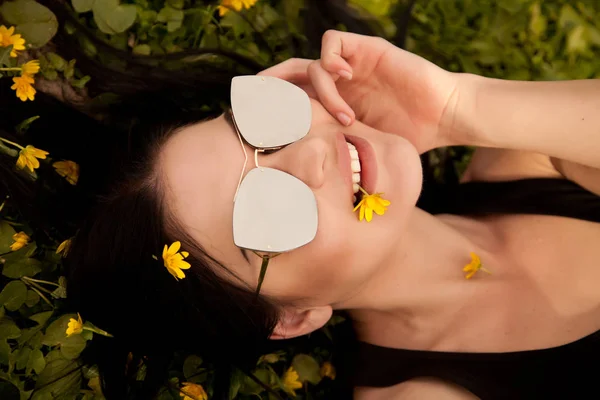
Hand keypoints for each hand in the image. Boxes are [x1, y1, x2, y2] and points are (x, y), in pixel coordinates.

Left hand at [260, 30, 460, 153]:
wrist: (441, 116)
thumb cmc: (408, 136)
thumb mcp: (364, 149)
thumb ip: (339, 153)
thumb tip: (309, 186)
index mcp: (334, 105)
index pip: (293, 99)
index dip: (276, 109)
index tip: (266, 129)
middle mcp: (338, 83)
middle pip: (291, 76)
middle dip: (276, 89)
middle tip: (272, 110)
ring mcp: (350, 65)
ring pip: (312, 64)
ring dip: (322, 91)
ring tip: (345, 115)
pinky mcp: (365, 49)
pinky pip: (332, 43)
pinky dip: (330, 60)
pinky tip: (346, 82)